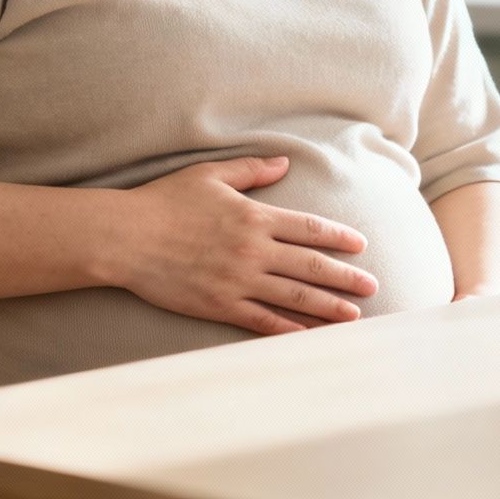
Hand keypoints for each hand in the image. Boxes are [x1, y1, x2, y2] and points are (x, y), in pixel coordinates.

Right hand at [107, 156, 378, 335]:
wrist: (127, 237)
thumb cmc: (165, 201)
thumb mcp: (210, 175)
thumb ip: (251, 171)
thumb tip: (283, 164)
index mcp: (254, 216)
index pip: (309, 228)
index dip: (338, 237)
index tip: (361, 245)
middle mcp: (253, 250)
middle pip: (311, 266)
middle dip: (345, 277)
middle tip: (373, 286)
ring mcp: (238, 281)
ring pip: (294, 297)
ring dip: (327, 307)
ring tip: (353, 315)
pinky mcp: (220, 305)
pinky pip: (262, 320)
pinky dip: (288, 329)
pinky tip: (308, 335)